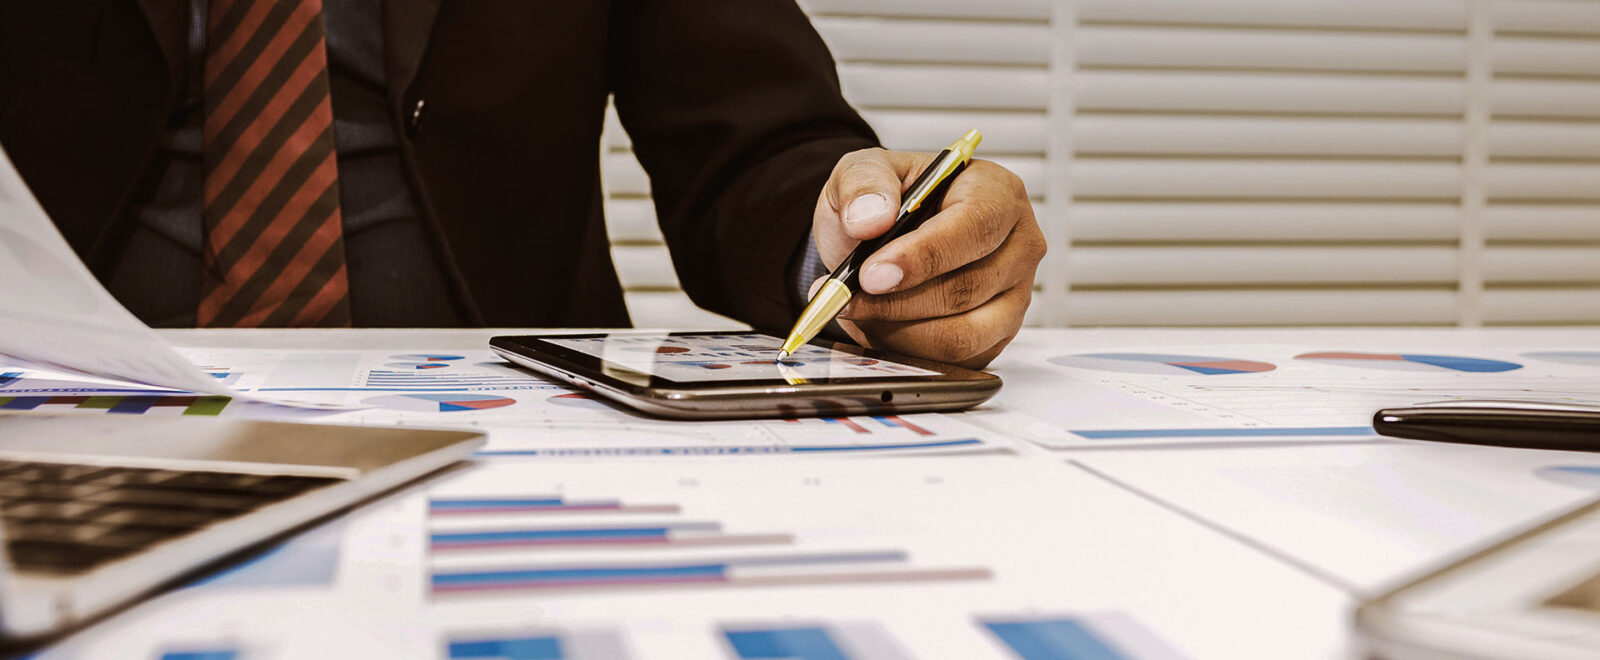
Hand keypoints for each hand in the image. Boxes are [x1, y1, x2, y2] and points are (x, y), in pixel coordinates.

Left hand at [812, 147, 1045, 368]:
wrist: (887, 233)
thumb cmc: (890, 200)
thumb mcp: (864, 169)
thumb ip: (864, 184)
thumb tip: (871, 218)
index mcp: (997, 193)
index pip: (973, 229)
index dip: (922, 257)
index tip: (872, 274)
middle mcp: (1019, 245)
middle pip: (966, 290)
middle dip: (897, 302)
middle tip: (847, 299)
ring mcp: (1015, 295)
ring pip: (962, 335)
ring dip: (899, 331)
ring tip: (859, 310)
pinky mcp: (999, 335)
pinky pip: (956, 360)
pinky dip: (908, 350)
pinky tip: (879, 326)